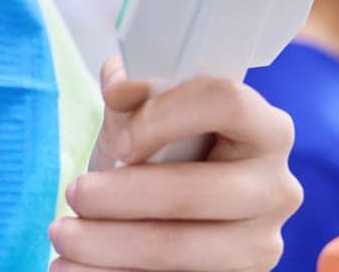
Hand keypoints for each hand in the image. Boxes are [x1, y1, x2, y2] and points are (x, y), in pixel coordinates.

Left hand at [47, 55, 302, 270]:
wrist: (175, 216)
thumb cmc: (165, 155)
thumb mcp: (149, 119)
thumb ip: (136, 95)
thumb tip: (119, 85)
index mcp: (265, 128)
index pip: (226, 102)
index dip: (166, 117)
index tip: (121, 140)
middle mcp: (275, 188)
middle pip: (196, 191)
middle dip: (122, 196)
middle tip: (74, 193)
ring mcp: (260, 244)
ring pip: (179, 249)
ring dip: (107, 245)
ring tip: (63, 236)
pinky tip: (73, 269)